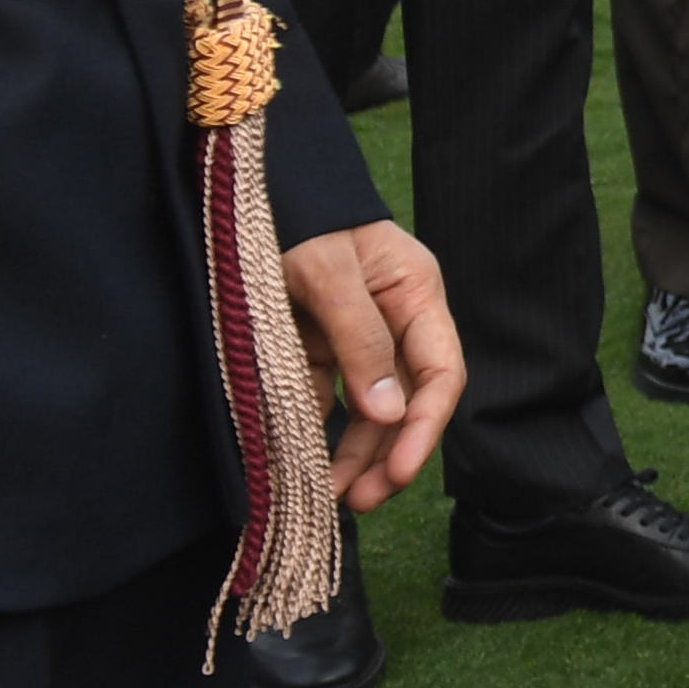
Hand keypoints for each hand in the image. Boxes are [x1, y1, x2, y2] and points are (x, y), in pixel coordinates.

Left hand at [288, 220, 465, 513]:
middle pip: (405, 401)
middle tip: (360, 501)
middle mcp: (393, 320)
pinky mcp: (314, 346)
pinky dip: (312, 433)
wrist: (249, 186)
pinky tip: (296, 464)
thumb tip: (388, 413)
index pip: (440, 373)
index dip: (425, 427)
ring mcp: (353, 336)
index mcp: (415, 294)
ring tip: (329, 498)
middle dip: (387, 455)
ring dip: (351, 455)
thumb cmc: (298, 215)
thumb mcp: (328, 271)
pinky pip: (321, 399)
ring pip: (365, 410)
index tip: (399, 473)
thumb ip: (360, 339)